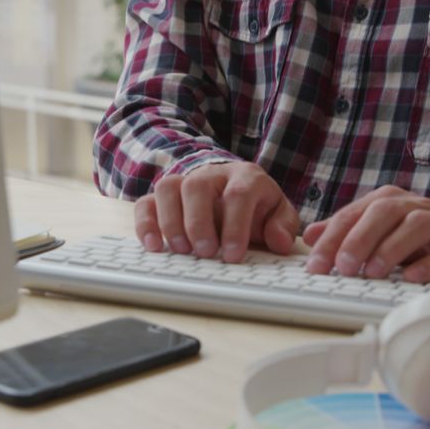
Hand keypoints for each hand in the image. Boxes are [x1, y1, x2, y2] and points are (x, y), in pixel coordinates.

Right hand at [134, 162, 299, 262]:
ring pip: (168, 189)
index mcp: (245, 177)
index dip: (235, 225)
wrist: (234, 186)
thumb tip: (280, 242)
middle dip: (199, 222)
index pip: (239, 193)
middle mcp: (212, 174)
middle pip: (197, 186)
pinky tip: (153, 246)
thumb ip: (283, 225)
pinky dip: (146, 224)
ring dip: (171, 222)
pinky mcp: (165, 196)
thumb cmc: (256, 205)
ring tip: (181, 251)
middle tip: (206, 252)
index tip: (234, 254)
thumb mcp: (278, 212)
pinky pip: (147, 202)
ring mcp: (185, 182)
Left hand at [302, 186, 429, 281]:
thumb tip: (309, 235)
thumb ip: (346, 231)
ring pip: (418, 226)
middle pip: (385, 212)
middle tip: (344, 267)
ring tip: (375, 272)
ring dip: (393, 249)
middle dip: (361, 239)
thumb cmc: (420, 239)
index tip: (316, 265)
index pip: (355, 214)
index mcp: (390, 200)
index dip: (332, 238)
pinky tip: (414, 278)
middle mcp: (416, 206)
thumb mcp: (379, 232)